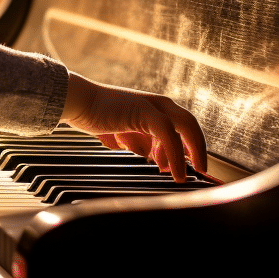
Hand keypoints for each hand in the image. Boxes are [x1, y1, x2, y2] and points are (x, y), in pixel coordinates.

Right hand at [61, 73, 206, 182]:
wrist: (79, 101)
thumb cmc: (96, 115)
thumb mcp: (123, 131)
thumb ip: (139, 141)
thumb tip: (148, 155)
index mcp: (154, 107)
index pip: (183, 126)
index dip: (189, 147)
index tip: (183, 165)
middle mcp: (158, 104)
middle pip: (191, 124)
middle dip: (198, 149)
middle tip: (199, 171)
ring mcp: (153, 105)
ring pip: (186, 127)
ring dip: (191, 153)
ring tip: (183, 176)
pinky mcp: (145, 111)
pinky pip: (168, 135)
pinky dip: (175, 155)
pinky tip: (174, 172)